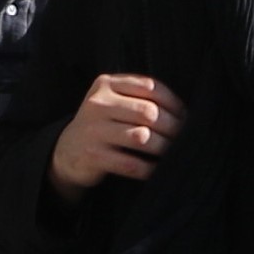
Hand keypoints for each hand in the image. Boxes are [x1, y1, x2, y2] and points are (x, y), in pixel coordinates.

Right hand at [54, 73, 183, 191]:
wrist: (67, 150)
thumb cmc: (103, 124)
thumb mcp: (114, 101)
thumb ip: (141, 98)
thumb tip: (185, 113)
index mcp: (106, 84)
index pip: (150, 87)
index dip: (173, 103)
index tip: (186, 117)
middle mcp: (98, 104)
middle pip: (148, 112)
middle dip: (172, 127)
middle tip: (185, 138)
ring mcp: (93, 130)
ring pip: (141, 137)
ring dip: (164, 148)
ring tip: (174, 153)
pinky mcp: (93, 156)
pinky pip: (131, 164)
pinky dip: (150, 168)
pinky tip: (157, 169)